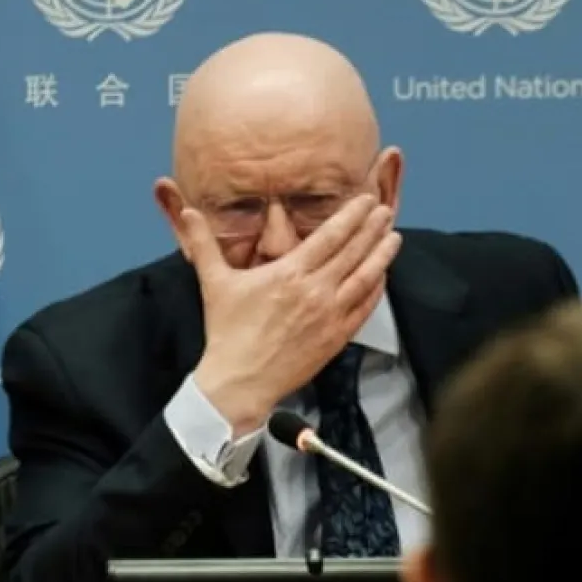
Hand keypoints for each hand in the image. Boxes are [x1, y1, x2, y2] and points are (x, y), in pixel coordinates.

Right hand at [184, 195, 400, 435]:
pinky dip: (377, 289)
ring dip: (382, 255)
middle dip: (372, 228)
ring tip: (394, 237)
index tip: (365, 200)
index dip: (352, 216)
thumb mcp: (213, 282)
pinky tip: (383, 277)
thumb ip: (203, 242)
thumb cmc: (226, 332)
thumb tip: (187, 211)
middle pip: (353, 252)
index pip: (330, 236)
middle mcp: (315, 291)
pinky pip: (365, 308)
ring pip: (365, 278)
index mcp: (288, 273)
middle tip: (385, 210)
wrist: (239, 381)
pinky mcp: (336, 337)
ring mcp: (329, 315)